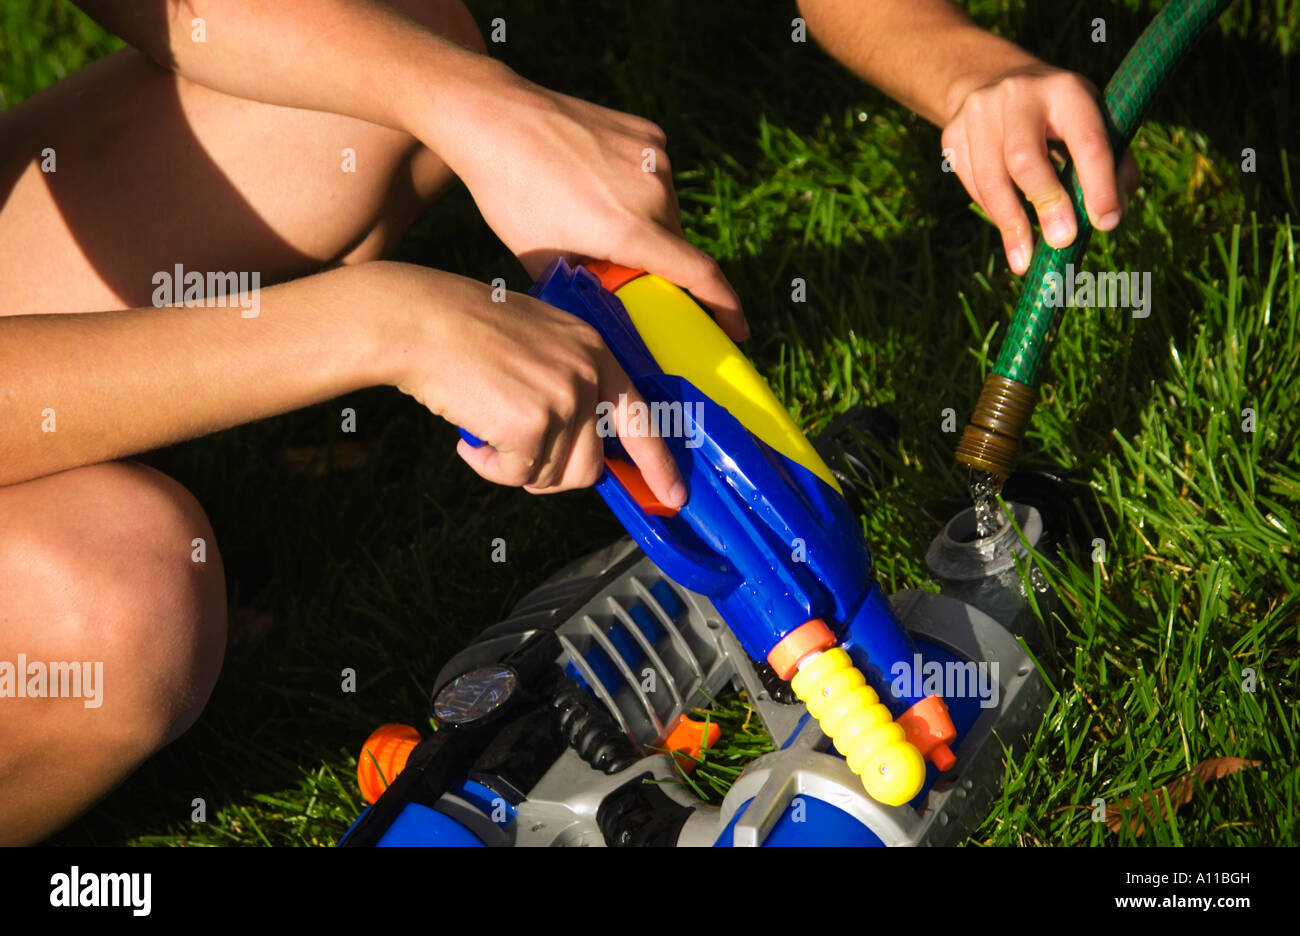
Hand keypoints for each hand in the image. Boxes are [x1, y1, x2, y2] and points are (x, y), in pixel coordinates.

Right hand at [381, 263, 685, 505]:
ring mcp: (565, 397)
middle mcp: (589, 373)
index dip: (658, 463)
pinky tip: (469, 438)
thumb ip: (567, 381)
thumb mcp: (537, 340)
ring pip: (554, 476)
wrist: (418, 320)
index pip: (641, 416)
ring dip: (516, 469)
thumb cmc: (462, 330)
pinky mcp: (533, 423)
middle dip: (553, 475)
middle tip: (516, 460)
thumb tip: (581, 447)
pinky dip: (490, 467)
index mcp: (595, 349)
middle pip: (591, 465)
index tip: (673, 496)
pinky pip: (517, 474)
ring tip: (485, 435)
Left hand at [420, 62, 748, 339]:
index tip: (738, 330)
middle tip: (615, 264)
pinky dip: (639, 189)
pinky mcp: (649, 132)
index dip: (725, 308)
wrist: (497, 119)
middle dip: (656, 263)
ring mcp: (655, 156)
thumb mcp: (546, 260)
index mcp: (629, 230)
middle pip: (676, 245)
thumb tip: (617, 309)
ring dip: (647, 224)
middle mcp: (653, 192)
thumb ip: (590, 286)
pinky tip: (596, 181)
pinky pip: (658, 175)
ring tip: (593, 212)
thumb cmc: (511, 196)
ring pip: (667, 211)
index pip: (700, 276)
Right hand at [941, 65, 1139, 274]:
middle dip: (1046, 203)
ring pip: (991, 179)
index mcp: (1066, 90)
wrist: (993, 81)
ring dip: (1011, 225)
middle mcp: (1019, 94)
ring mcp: (978, 113)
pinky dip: (993, 213)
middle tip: (1062, 242)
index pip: (1086, 140)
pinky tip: (1010, 232)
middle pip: (1026, 159)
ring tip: (1025, 261)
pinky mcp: (952, 134)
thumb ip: (1113, 165)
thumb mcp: (1093, 122)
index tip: (1106, 223)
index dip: (1098, 184)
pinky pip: (972, 184)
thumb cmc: (1058, 116)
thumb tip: (1110, 217)